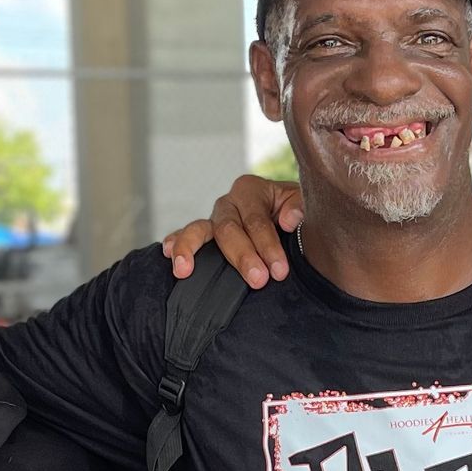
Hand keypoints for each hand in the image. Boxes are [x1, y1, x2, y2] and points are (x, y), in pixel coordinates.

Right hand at [161, 175, 303, 287]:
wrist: (290, 221)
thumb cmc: (295, 214)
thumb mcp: (303, 204)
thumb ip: (300, 207)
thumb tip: (288, 219)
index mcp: (251, 190)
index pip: (256, 220)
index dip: (268, 246)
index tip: (280, 270)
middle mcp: (228, 203)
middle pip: (228, 230)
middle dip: (243, 257)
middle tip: (258, 280)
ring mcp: (213, 220)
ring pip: (198, 230)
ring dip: (190, 250)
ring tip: (185, 270)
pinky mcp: (204, 237)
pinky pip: (183, 236)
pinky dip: (175, 244)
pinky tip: (167, 255)